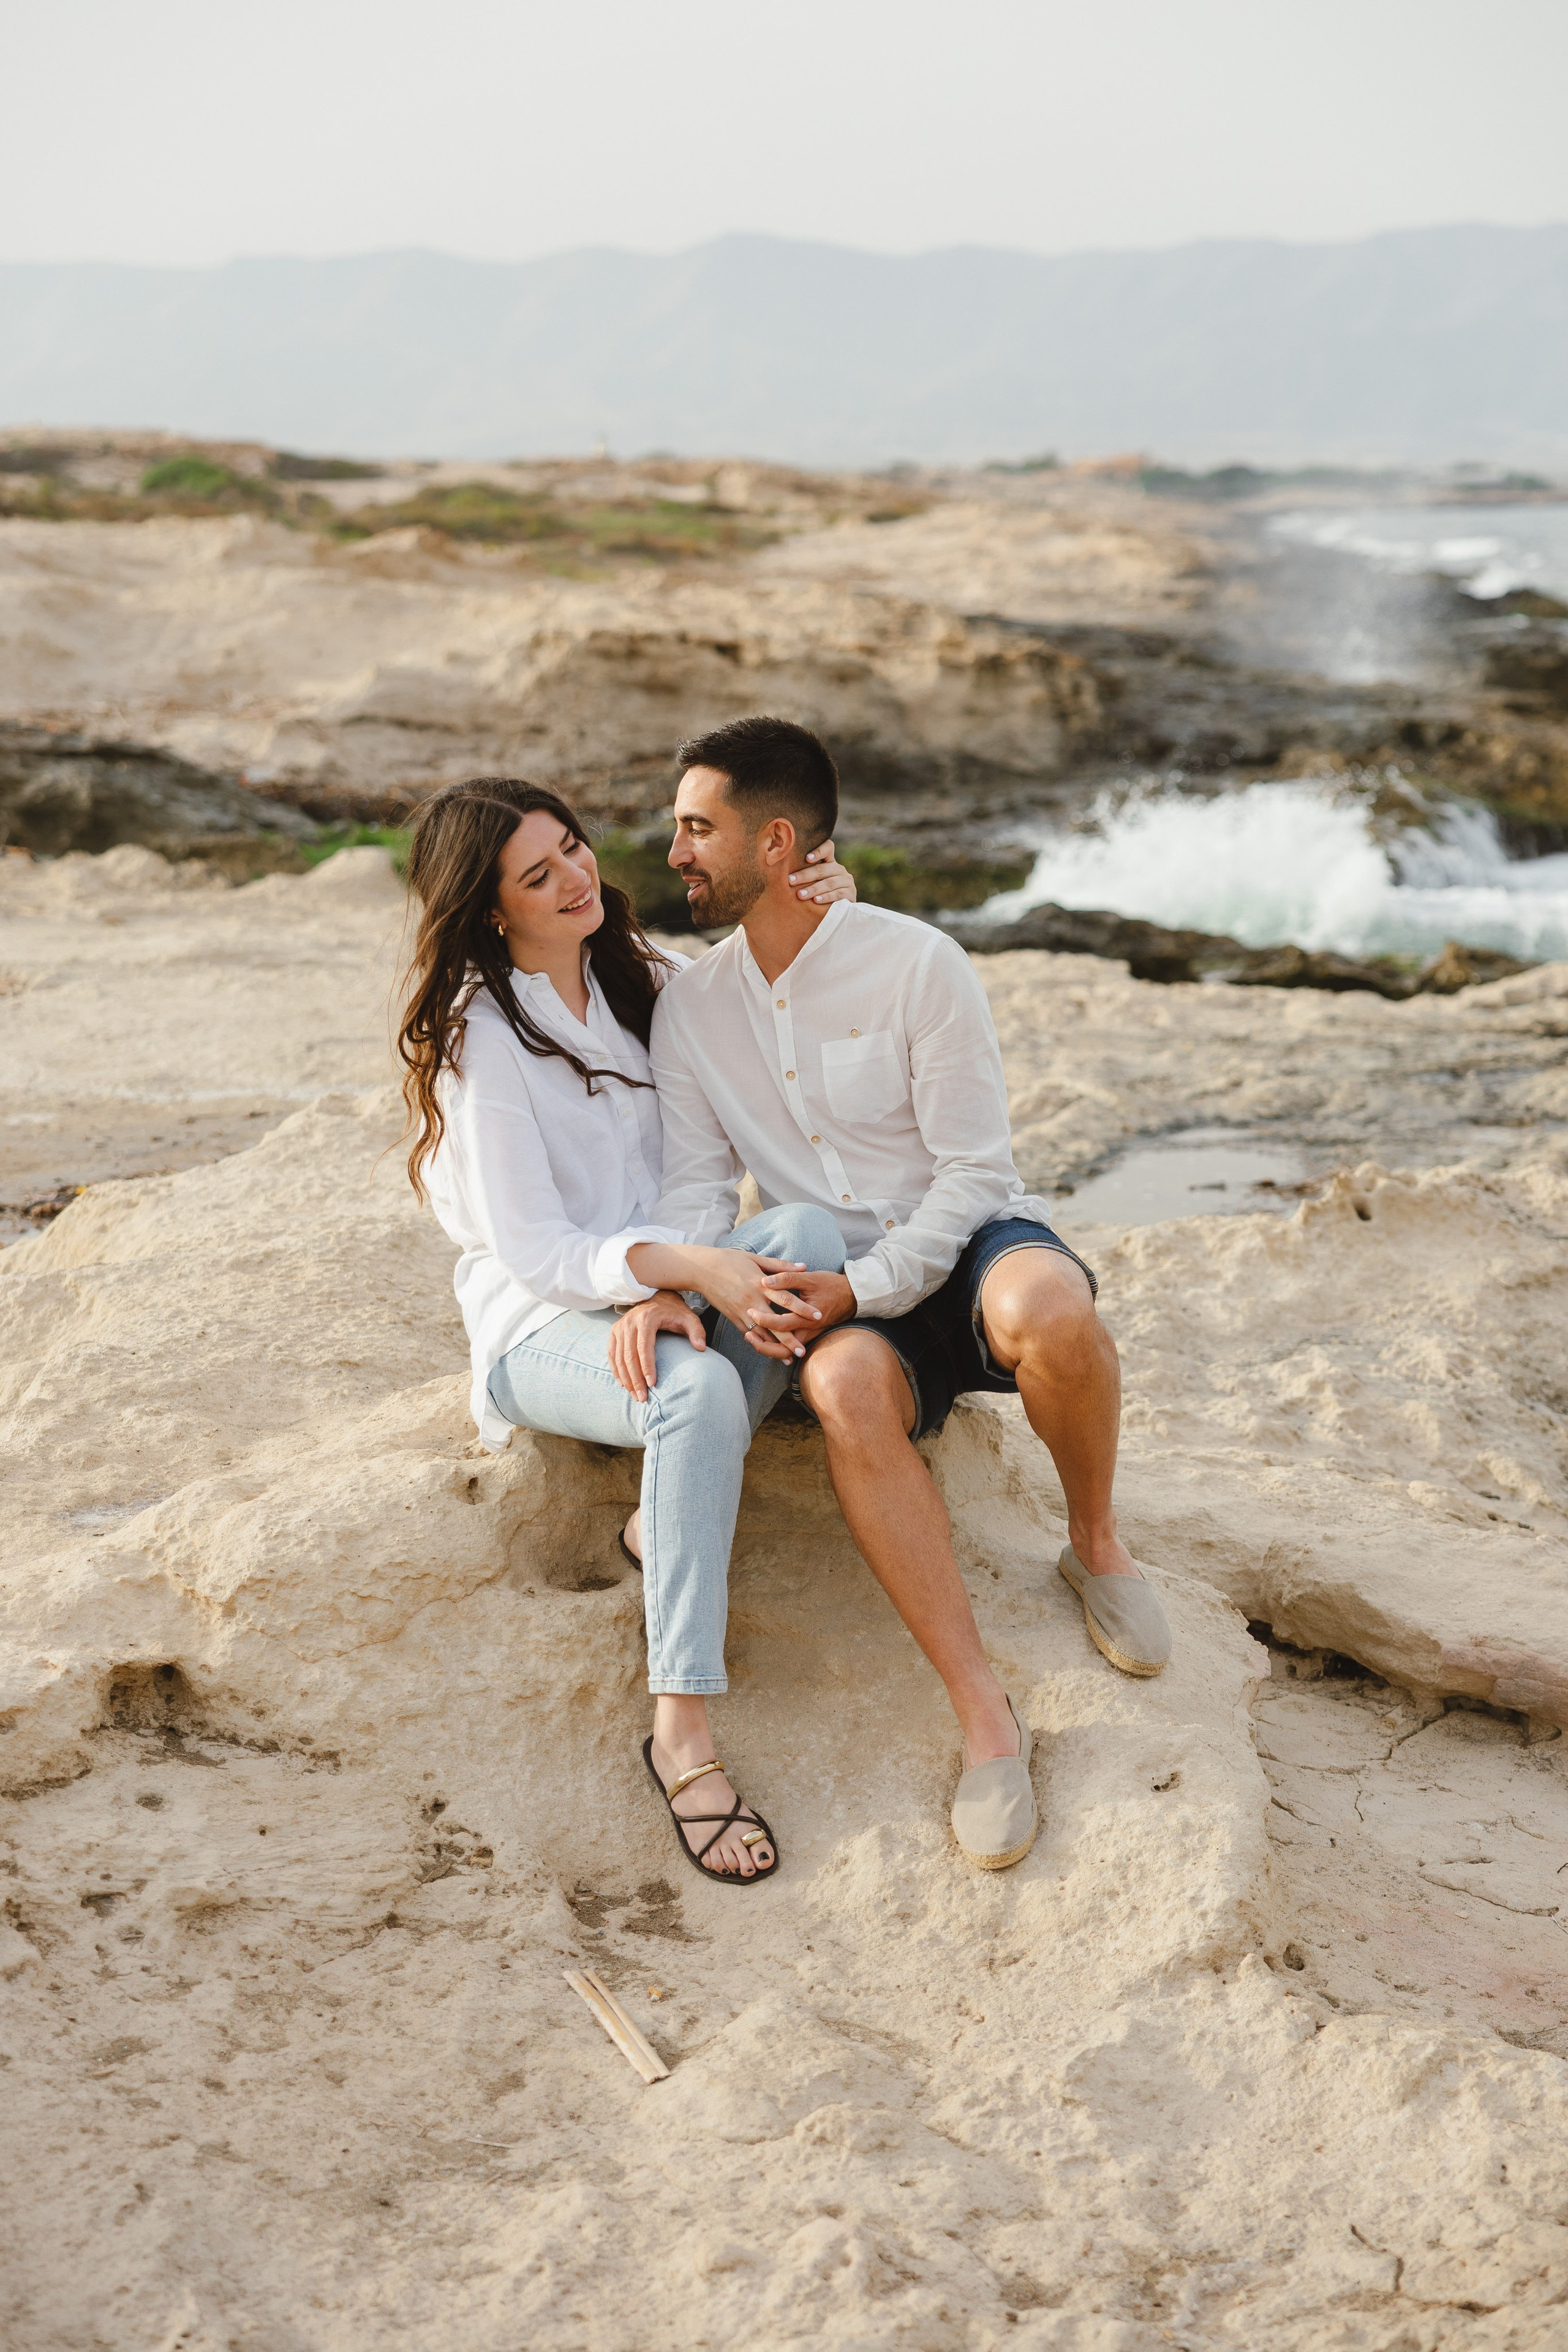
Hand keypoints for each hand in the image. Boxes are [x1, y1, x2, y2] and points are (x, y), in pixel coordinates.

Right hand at [607, 1290, 707, 1402]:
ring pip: (618, 1357)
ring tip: (635, 1395)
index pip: (644, 1348)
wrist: (658, 1296)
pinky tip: (623, 1383)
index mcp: (647, 1319)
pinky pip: (611, 1353)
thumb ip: (697, 1331)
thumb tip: (701, 1348)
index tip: (653, 1385)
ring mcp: (620, 1326)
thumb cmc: (675, 1311)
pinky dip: (615, 1369)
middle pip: (629, 1356)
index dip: (647, 1368)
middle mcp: (629, 1322)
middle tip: (643, 1398)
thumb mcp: (689, 1318)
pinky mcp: (614, 1330)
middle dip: (635, 1380)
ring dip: (625, 1379)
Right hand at [682, 1249, 823, 1357]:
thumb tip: (804, 1266)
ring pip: (761, 1334)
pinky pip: (748, 1333)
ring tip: (790, 1358)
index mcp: (760, 1284)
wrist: (701, 1269)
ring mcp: (741, 1311)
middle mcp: (752, 1300)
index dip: (803, 1309)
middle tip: (804, 1351)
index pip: (786, 1299)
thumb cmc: (729, 1260)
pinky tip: (770, 1351)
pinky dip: (760, 1343)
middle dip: (790, 1339)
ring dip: (775, 1347)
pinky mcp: (732, 1318)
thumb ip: (780, 1265)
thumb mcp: (755, 1258)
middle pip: (775, 1323)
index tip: (818, 1317)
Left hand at [741, 1269, 857, 1359]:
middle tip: (747, 1335)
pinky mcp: (808, 1335)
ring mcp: (809, 1335)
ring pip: (786, 1351)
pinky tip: (764, 1338)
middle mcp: (809, 1330)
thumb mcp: (810, 1278)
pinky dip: (777, 1345)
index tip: (750, 1311)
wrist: (852, 1296)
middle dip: (763, 1345)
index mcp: (808, 1317)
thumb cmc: (831, 1285)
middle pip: (783, 1349)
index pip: (783, 1325)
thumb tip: (765, 1280)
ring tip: (751, 1338)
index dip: (765, 1320)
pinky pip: (791, 1346)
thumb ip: (787, 1279)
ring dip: (769, 1348)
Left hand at [789, 837, 857, 904]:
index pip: (828, 848)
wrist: (839, 910)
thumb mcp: (812, 881)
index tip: (806, 858)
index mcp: (830, 862)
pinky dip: (826, 897)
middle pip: (822, 869)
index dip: (819, 851)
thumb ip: (804, 874)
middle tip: (790, 881)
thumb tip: (780, 871)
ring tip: (800, 895)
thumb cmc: (819, 893)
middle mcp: (839, 869)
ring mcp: (846, 880)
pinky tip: (815, 901)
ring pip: (829, 883)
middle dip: (805, 875)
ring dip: (813, 889)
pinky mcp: (850, 893)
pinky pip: (837, 894)